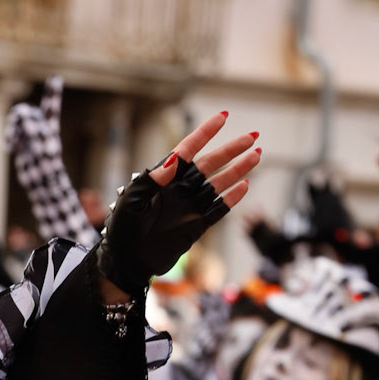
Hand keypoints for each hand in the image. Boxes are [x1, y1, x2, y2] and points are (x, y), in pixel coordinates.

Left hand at [97, 111, 260, 296]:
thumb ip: (150, 180)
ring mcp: (190, 206)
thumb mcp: (130, 202)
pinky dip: (232, 198)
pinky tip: (245, 186)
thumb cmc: (121, 230)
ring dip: (238, 169)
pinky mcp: (197, 225)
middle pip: (210, 163)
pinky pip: (218, 208)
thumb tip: (172, 159)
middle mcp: (179, 188)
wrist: (127, 263)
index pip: (187, 150)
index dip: (204, 133)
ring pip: (219, 183)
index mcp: (163, 178)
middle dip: (231, 149)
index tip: (222, 116)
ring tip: (257, 155)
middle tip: (253, 136)